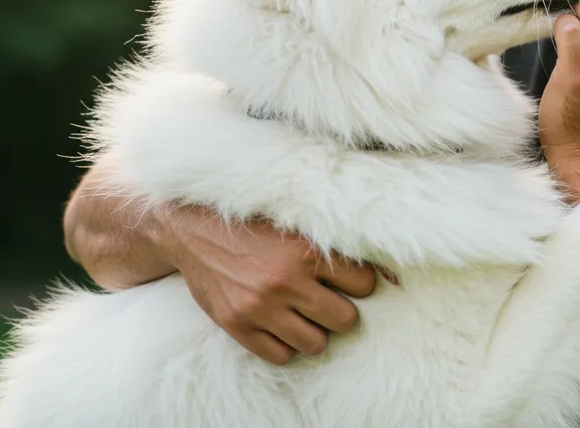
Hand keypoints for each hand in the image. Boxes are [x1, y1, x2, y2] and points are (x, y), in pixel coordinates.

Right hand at [146, 203, 377, 364]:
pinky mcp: (237, 325)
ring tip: (303, 313)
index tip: (348, 281)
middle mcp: (286, 281)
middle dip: (340, 311)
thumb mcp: (296, 222)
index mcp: (306, 250)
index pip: (363, 284)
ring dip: (315, 331)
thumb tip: (387, 270)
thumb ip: (332, 243)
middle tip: (326, 300)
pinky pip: (281, 356)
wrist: (192, 229)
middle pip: (344, 319)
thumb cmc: (252, 225)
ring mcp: (260, 307)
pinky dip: (286, 345)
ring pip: (316, 343)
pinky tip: (281, 325)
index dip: (359, 284)